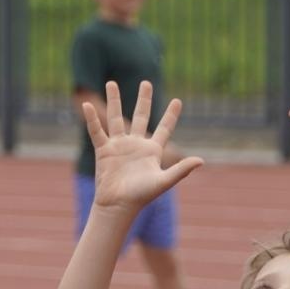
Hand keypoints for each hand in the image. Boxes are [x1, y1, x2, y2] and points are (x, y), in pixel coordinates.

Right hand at [84, 80, 202, 211]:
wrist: (119, 206)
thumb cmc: (141, 196)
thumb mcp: (164, 181)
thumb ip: (181, 170)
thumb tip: (201, 160)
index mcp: (152, 151)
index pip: (164, 128)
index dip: (171, 115)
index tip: (178, 101)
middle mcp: (136, 145)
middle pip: (140, 116)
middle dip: (143, 100)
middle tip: (146, 83)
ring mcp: (119, 146)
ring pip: (116, 117)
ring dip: (114, 100)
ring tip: (111, 83)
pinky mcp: (104, 150)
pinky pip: (97, 130)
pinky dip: (92, 119)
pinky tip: (88, 105)